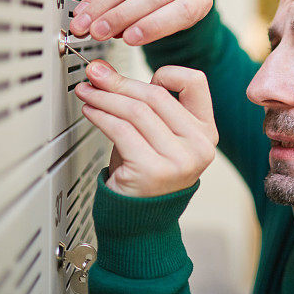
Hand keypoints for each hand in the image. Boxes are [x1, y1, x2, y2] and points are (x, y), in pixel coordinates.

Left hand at [74, 60, 217, 196]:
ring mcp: (179, 160)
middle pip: (155, 96)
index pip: (195, 83)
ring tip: (87, 92)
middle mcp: (198, 146)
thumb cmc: (145, 174)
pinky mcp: (153, 171)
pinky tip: (90, 111)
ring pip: (136, 111)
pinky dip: (100, 116)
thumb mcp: (153, 134)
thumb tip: (104, 72)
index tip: (135, 77)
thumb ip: (141, 104)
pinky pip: (121, 130)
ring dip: (104, 97)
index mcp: (206, 132)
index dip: (166, 73)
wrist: (139, 222)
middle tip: (94, 75)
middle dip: (118, 82)